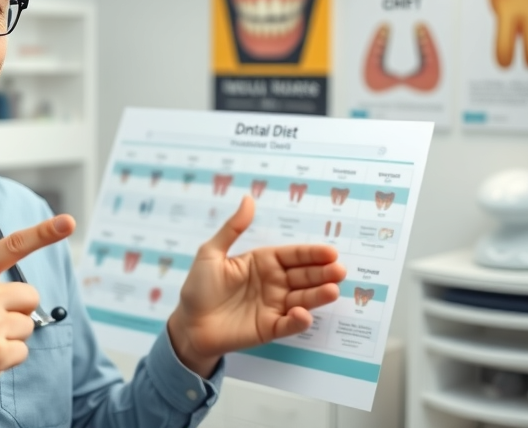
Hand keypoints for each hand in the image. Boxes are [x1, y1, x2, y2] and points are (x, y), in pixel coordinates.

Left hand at [167, 196, 345, 376]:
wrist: (188, 323)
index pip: (293, 255)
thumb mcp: (211, 253)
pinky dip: (298, 320)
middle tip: (339, 270)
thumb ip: (232, 228)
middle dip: (323, 273)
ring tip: (332, 290)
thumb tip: (249, 199)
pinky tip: (303, 313)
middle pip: (304, 276)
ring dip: (318, 295)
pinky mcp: (270, 328)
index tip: (331, 252)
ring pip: (303, 299)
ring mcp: (274, 306)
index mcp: (263, 262)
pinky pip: (288, 324)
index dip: (312, 254)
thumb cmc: (198, 287)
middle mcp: (274, 283)